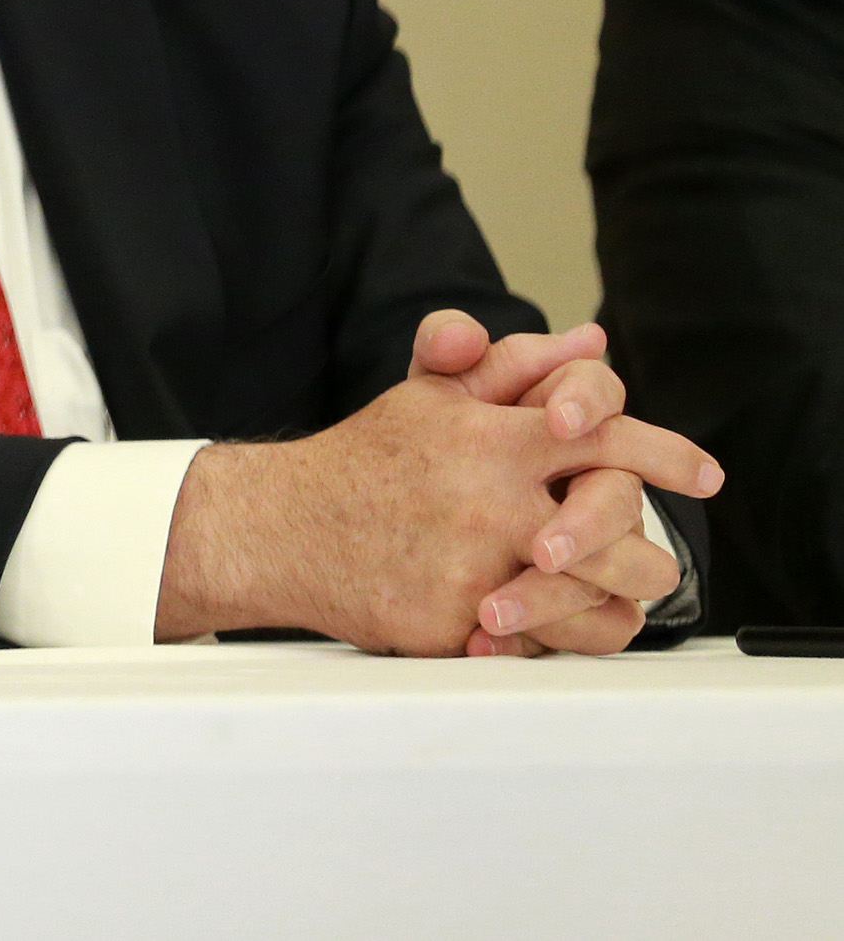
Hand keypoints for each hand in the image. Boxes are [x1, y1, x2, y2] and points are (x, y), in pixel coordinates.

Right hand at [156, 322, 721, 654]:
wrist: (282, 529)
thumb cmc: (364, 462)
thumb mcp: (432, 397)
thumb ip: (514, 366)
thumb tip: (588, 340)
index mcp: (491, 437)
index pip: (605, 435)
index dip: (667, 453)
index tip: (705, 475)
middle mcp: (490, 500)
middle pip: (619, 529)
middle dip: (649, 553)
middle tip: (652, 564)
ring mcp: (475, 565)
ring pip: (595, 599)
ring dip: (613, 604)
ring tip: (610, 604)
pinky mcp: (458, 623)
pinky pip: (544, 647)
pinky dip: (556, 642)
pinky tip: (552, 629)